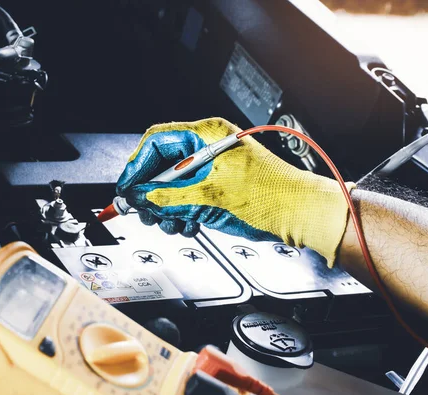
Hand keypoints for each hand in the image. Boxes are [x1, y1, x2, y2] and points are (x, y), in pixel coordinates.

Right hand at [116, 118, 353, 265]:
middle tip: (143, 210)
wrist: (301, 214)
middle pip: (162, 165)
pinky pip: (187, 197)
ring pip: (172, 185)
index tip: (126, 187)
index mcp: (207, 136)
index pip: (157, 141)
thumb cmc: (271, 195)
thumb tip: (141, 197)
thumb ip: (170, 196)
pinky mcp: (217, 188)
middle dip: (150, 191)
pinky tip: (187, 224)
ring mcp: (212, 169)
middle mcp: (207, 148)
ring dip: (165, 207)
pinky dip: (182, 212)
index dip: (137, 165)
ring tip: (169, 222)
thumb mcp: (211, 197)